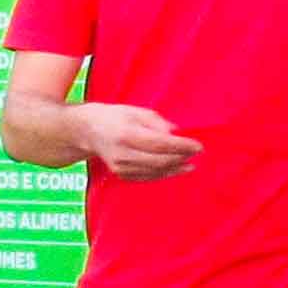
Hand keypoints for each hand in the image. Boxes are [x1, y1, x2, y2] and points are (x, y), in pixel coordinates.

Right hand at [77, 104, 199, 180]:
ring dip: (176, 168)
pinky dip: (164, 173)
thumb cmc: (115, 117)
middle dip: (181, 158)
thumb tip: (177, 133)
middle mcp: (123, 154)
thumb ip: (157, 123)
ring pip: (156, 171)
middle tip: (196, 153)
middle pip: (160, 160)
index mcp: (127, 135)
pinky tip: (176, 168)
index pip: (161, 144)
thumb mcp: (136, 111)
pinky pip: (148, 176)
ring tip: (190, 163)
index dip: (182, 146)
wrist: (88, 130)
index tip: (199, 146)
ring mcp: (121, 167)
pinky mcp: (122, 174)